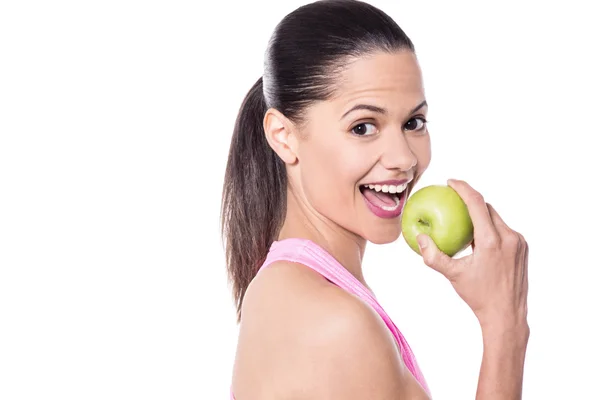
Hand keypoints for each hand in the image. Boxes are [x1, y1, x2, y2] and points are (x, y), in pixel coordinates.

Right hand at [417, 179, 528, 333]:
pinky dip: (490, 228)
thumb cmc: (478, 295)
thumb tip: (420, 237)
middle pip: (488, 208)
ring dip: (481, 215)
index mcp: (491, 240)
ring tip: (464, 217)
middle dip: (471, 199)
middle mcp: (509, 237)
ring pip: (497, 218)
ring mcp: (519, 242)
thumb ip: (433, 256)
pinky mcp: (523, 248)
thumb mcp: (453, 275)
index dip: (463, 188)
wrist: (507, 314)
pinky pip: (504, 230)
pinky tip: (478, 236)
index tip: (451, 182)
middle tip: (453, 198)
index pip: (477, 203)